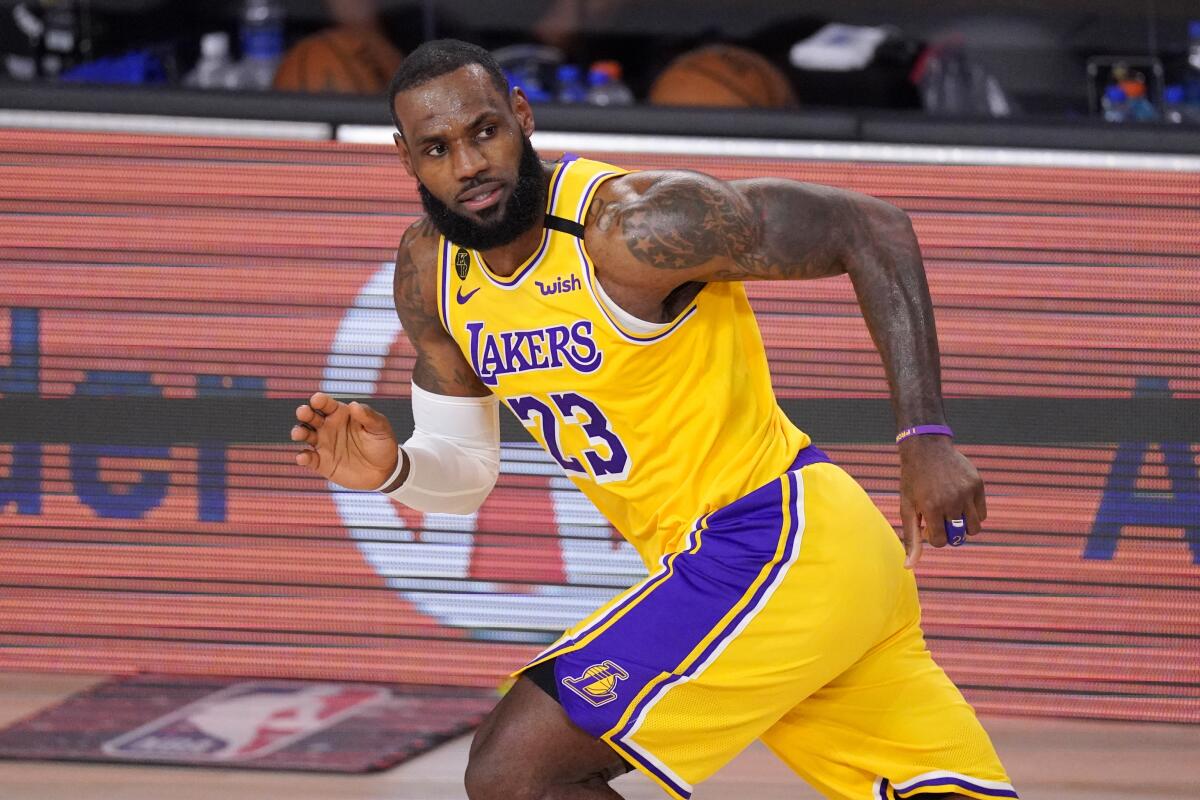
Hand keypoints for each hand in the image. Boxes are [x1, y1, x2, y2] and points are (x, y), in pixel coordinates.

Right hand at [291, 392, 398, 489]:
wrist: (385, 471)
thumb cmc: (382, 444)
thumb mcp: (380, 428)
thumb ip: (368, 416)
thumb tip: (354, 405)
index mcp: (340, 414)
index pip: (325, 404)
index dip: (319, 400)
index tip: (317, 400)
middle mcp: (328, 427)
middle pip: (310, 416)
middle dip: (304, 412)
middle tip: (304, 412)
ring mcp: (323, 444)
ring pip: (304, 435)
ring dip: (298, 432)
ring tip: (299, 434)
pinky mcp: (322, 463)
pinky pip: (308, 458)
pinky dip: (302, 457)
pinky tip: (303, 457)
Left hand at [897, 435, 986, 568]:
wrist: (926, 448)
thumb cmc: (913, 481)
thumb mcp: (907, 507)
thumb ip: (911, 537)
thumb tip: (909, 566)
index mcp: (931, 507)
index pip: (940, 542)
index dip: (934, 537)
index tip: (928, 525)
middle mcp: (952, 500)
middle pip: (959, 537)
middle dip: (948, 532)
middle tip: (939, 517)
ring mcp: (967, 492)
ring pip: (974, 528)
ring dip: (963, 526)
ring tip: (950, 512)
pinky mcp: (978, 484)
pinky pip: (982, 513)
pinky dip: (972, 513)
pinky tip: (959, 501)